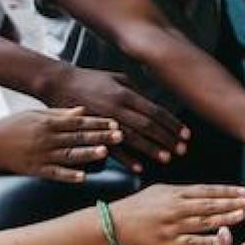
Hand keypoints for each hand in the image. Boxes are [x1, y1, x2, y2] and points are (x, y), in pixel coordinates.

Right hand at [0, 108, 121, 181]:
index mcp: (47, 123)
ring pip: (69, 155)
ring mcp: (41, 155)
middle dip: (100, 136)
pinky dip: (69, 175)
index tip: (114, 122)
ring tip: (105, 153)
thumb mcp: (34, 115)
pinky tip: (83, 177)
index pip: (78, 122)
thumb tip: (82, 110)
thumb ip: (59, 114)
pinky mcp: (36, 170)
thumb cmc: (12, 128)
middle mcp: (46, 138)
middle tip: (120, 136)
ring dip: (88, 154)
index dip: (97, 122)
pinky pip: (55, 174)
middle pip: (78, 137)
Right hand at [41, 66, 190, 172]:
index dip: (172, 123)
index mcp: (126, 93)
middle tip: (182, 150)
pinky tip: (139, 167)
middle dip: (167, 138)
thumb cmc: (90, 80)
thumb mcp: (117, 78)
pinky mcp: (93, 131)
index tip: (185, 134)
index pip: (155, 110)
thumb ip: (136, 90)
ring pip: (134, 138)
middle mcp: (118, 107)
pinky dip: (127, 159)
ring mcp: (105, 120)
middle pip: (148, 125)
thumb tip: (152, 103)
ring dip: (151, 149)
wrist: (58, 83)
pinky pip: (112, 147)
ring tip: (166, 158)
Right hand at [110, 184, 244, 244]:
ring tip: (242, 216)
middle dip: (232, 203)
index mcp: (175, 194)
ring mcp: (173, 227)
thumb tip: (209, 192)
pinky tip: (223, 238)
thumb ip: (184, 192)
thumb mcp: (161, 190)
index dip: (227, 191)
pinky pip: (192, 242)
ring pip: (204, 223)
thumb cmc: (140, 206)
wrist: (116, 224)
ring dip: (225, 219)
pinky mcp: (169, 244)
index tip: (244, 191)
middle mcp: (175, 209)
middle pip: (209, 205)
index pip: (206, 191)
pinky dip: (208, 240)